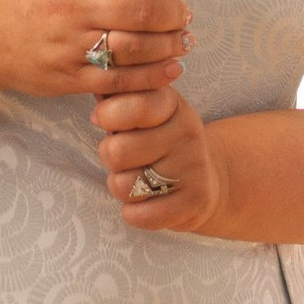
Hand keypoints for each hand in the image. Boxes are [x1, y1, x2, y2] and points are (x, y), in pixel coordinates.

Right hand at [0, 0, 192, 99]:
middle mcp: (70, 9)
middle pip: (136, 10)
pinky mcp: (69, 78)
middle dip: (172, 13)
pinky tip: (168, 69)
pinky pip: (118, 81)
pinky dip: (150, 77)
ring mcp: (69, 46)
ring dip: (167, 45)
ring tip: (182, 40)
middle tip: (184, 14)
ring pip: (133, 48)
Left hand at [93, 89, 223, 232]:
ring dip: (119, 186)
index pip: (136, 105)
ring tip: (133, 180)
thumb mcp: (147, 111)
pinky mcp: (196, 201)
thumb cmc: (159, 141)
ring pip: (125, 185)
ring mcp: (194, 168)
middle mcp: (187, 133)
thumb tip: (97, 87)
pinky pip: (142, 215)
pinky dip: (133, 213)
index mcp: (172, 104)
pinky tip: (142, 204)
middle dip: (109, 156)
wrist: (205, 178)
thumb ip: (121, 98)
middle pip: (119, 150)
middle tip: (120, 157)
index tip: (101, 119)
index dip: (108, 115)